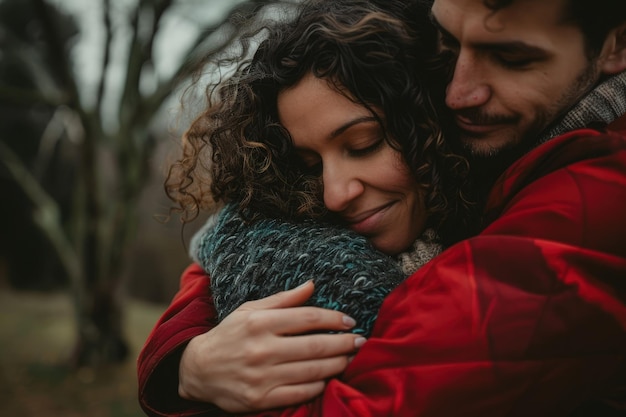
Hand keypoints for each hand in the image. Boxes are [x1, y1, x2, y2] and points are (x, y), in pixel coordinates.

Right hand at [178, 281, 365, 412]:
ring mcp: (262, 376)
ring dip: (337, 365)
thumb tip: (312, 285)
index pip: (307, 318)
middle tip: (360, 341)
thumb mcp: (250, 310)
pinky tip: (328, 379)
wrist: (198, 370)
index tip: (349, 321)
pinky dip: (319, 387)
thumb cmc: (229, 335)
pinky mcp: (261, 399)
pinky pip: (300, 394)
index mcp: (260, 322)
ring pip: (312, 371)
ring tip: (350, 358)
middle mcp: (262, 349)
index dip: (334, 319)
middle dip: (344, 343)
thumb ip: (283, 299)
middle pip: (315, 346)